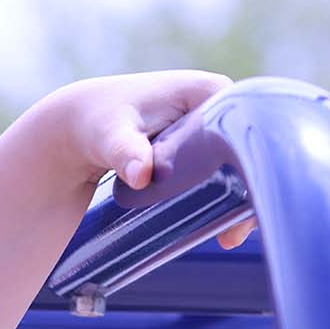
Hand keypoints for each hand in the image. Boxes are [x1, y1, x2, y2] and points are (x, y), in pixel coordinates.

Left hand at [43, 70, 256, 248]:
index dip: (253, 168)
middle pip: (248, 152)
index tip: (245, 206)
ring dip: (239, 200)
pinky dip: (224, 199)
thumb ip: (126, 152)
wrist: (76, 127)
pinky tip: (223, 229)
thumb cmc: (96, 123)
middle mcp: (219, 106)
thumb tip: (142, 176)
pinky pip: (223, 174)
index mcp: (210, 92)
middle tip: (234, 233)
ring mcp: (210, 129)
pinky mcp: (199, 148)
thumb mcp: (111, 136)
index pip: (248, 129)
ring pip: (237, 167)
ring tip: (230, 236)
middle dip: (249, 191)